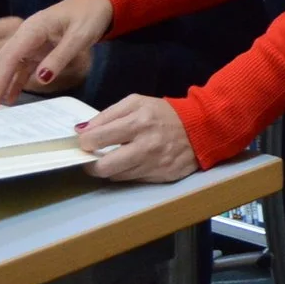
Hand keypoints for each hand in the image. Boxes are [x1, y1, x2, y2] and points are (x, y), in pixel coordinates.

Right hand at [0, 17, 89, 91]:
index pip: (10, 55)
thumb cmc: (90, 16)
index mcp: (33, 29)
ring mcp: (30, 44)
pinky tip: (9, 99)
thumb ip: (61, 56)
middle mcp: (25, 36)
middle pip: (3, 62)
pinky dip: (14, 83)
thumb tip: (41, 78)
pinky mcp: (37, 51)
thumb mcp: (80, 36)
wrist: (99, 2)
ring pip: (8, 67)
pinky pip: (21, 69)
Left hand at [76, 93, 198, 182]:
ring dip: (110, 168)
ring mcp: (154, 165)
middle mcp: (146, 146)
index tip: (85, 142)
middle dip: (91, 164)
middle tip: (92, 158)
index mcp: (139, 122)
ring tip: (114, 158)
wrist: (202, 128)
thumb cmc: (164, 113)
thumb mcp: (137, 103)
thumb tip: (81, 131)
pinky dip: (127, 172)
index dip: (85, 142)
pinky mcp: (162, 177)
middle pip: (104, 167)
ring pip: (116, 176)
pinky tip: (132, 163)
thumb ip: (108, 114)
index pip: (98, 138)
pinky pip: (133, 180)